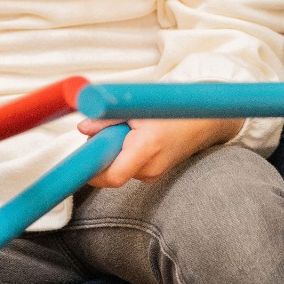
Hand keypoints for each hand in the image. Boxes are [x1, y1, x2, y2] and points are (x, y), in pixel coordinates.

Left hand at [77, 115, 241, 188]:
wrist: (204, 121)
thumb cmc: (175, 111)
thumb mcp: (138, 107)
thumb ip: (108, 118)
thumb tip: (83, 128)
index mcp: (147, 148)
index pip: (112, 176)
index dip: (92, 172)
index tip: (79, 163)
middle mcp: (150, 168)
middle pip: (111, 170)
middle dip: (102, 152)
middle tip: (107, 130)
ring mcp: (152, 175)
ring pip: (119, 167)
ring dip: (115, 151)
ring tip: (130, 130)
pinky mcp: (153, 174)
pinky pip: (128, 166)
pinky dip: (125, 153)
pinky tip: (137, 138)